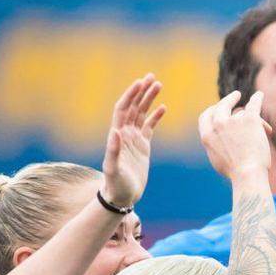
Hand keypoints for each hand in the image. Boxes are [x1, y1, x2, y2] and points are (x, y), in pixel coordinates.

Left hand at [99, 75, 164, 208]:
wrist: (121, 197)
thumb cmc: (115, 184)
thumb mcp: (113, 168)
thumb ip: (113, 150)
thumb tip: (115, 132)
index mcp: (117, 135)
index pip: (123, 109)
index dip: (131, 95)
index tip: (140, 82)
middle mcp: (125, 134)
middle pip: (134, 107)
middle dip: (142, 91)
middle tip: (152, 77)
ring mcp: (134, 139)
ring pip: (142, 114)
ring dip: (149, 99)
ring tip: (159, 85)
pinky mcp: (143, 147)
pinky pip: (149, 127)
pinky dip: (155, 116)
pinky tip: (163, 107)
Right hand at [199, 91, 272, 182]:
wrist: (247, 174)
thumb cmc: (235, 172)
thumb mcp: (216, 158)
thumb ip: (215, 144)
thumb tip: (217, 138)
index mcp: (207, 135)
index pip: (206, 116)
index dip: (213, 110)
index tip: (219, 108)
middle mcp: (217, 125)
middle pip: (222, 107)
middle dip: (228, 100)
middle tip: (235, 96)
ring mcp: (233, 120)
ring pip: (242, 113)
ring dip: (253, 119)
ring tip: (264, 129)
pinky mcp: (250, 119)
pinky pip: (254, 104)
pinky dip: (258, 98)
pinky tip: (260, 95)